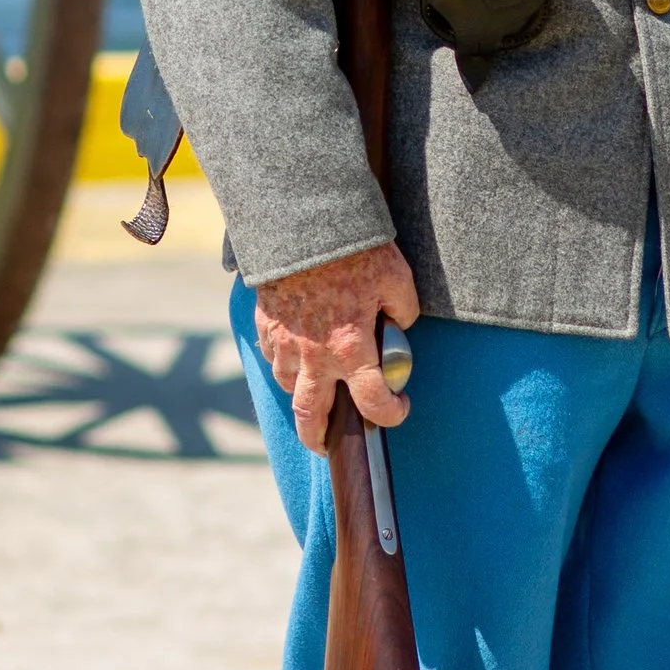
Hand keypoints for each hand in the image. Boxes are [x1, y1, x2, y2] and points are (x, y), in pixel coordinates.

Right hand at [253, 243, 421, 452]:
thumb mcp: (397, 278)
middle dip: (318, 438)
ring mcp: (286, 341)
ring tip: (313, 395)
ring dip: (302, 396)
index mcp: (351, 350)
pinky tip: (292, 356)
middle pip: (311, 415)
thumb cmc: (354, 250)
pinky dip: (282, 363)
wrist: (303, 225)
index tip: (399, 406)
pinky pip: (271, 355)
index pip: (374, 402)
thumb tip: (399, 326)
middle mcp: (315, 355)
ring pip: (287, 385)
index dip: (392, 413)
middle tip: (326, 445)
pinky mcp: (266, 322)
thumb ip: (403, 311)